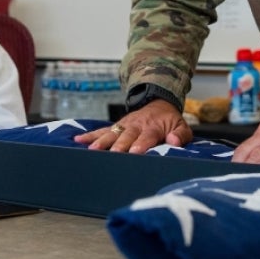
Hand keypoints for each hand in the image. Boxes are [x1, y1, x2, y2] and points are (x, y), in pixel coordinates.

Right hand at [73, 99, 192, 153]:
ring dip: (102, 141)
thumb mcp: (182, 126)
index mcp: (154, 126)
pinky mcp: (116, 127)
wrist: (159, 104)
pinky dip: (90, 135)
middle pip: (127, 136)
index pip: (147, 136)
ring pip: (112, 133)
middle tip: (112, 154)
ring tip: (92, 150)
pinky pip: (102, 130)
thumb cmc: (170, 121)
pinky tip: (78, 140)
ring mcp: (124, 125)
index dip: (141, 144)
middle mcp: (137, 125)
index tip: (135, 152)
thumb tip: (174, 141)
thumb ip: (180, 135)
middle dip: (119, 145)